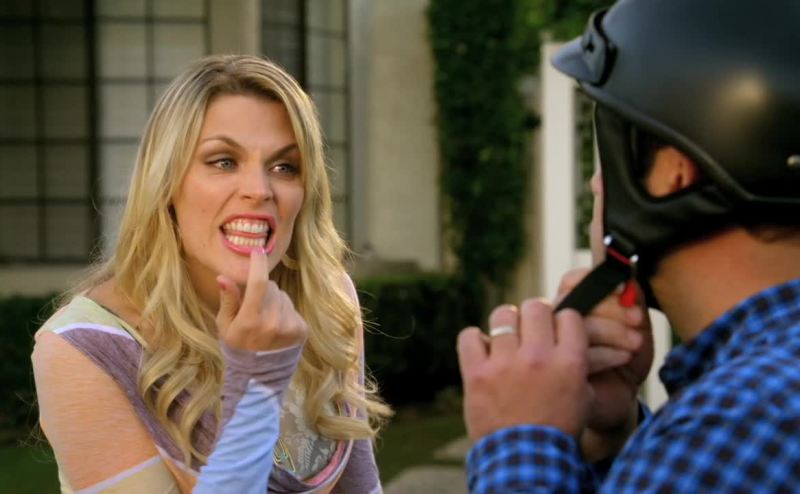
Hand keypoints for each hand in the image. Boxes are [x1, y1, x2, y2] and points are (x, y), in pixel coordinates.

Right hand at [215, 248, 307, 351]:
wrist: (260, 376)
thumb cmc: (238, 348)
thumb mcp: (225, 326)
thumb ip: (228, 301)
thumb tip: (224, 276)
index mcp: (251, 320)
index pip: (258, 283)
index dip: (258, 263)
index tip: (257, 251)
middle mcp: (273, 321)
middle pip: (270, 287)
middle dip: (262, 290)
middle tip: (254, 309)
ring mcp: (290, 326)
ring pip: (282, 296)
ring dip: (274, 302)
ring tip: (266, 321)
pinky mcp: (301, 329)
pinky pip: (292, 308)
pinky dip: (284, 312)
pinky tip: (277, 328)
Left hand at [457, 300, 591, 440]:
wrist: (526, 460)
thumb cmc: (557, 430)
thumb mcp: (582, 396)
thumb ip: (576, 362)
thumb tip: (569, 335)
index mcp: (570, 361)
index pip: (567, 314)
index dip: (561, 320)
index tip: (555, 330)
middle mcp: (539, 357)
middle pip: (535, 307)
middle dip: (533, 316)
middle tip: (530, 331)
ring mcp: (506, 364)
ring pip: (503, 315)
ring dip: (505, 325)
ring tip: (505, 339)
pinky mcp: (477, 374)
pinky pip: (469, 336)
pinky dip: (474, 340)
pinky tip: (482, 351)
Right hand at [557, 269, 653, 460]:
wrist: (618, 401)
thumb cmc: (623, 360)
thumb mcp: (634, 327)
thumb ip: (631, 300)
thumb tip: (629, 278)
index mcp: (571, 306)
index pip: (572, 281)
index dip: (594, 280)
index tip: (624, 289)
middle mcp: (556, 323)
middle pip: (572, 300)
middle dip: (609, 307)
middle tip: (636, 318)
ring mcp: (552, 346)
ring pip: (572, 324)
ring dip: (611, 330)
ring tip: (636, 343)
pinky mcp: (556, 370)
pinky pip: (575, 353)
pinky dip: (606, 353)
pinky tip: (624, 358)